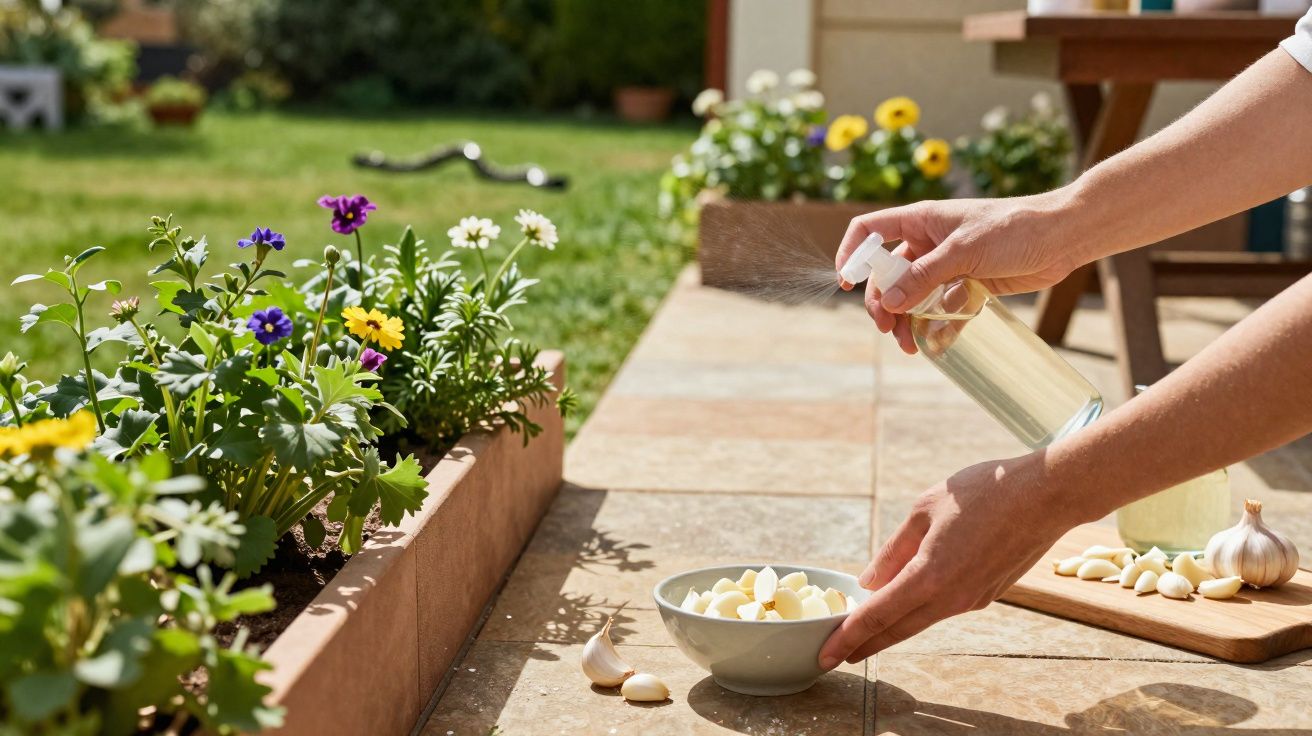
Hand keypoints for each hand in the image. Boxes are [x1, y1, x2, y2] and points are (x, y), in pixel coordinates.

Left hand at [817, 453, 1080, 668]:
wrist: (1046, 496)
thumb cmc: (983, 493)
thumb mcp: (924, 510)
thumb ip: (893, 550)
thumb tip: (869, 582)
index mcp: (929, 575)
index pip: (878, 615)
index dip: (848, 636)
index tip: (825, 654)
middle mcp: (951, 597)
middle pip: (898, 630)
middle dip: (864, 646)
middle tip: (834, 657)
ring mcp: (972, 600)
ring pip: (921, 621)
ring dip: (891, 630)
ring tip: (863, 635)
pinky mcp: (987, 595)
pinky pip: (944, 608)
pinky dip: (918, 612)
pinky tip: (906, 604)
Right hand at [834, 194, 1082, 353]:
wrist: (1062, 237)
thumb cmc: (1013, 228)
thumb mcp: (964, 250)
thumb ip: (925, 275)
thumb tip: (891, 301)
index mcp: (920, 221)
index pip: (870, 231)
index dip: (853, 254)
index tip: (846, 282)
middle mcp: (928, 243)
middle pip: (887, 274)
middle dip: (883, 302)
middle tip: (887, 327)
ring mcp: (946, 266)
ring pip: (911, 296)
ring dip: (906, 321)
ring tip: (909, 345)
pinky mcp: (967, 286)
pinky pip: (939, 309)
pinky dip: (934, 326)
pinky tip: (934, 344)